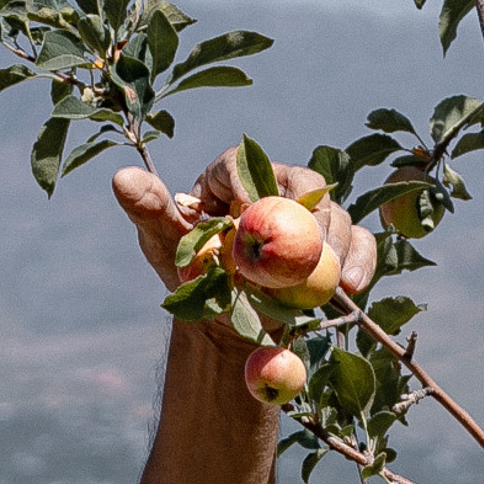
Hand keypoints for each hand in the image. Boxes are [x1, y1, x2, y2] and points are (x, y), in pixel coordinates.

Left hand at [112, 148, 379, 302]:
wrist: (223, 319)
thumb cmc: (189, 273)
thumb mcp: (165, 243)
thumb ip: (150, 210)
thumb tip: (120, 178)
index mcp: (231, 175)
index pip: (244, 164)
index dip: (250, 186)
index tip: (250, 218)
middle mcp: (276, 187)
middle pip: (304, 182)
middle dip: (308, 217)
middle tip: (307, 251)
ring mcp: (310, 217)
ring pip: (335, 214)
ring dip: (336, 246)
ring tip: (330, 282)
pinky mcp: (336, 246)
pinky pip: (362, 243)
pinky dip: (363, 262)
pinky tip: (354, 288)